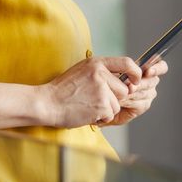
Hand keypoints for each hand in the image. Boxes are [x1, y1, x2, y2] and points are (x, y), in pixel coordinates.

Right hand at [42, 55, 166, 128]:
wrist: (47, 103)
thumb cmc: (62, 90)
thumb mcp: (81, 71)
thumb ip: (101, 73)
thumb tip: (124, 81)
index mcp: (96, 63)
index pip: (127, 63)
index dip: (135, 73)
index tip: (135, 80)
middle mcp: (101, 73)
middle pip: (124, 89)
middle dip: (114, 98)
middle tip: (95, 100)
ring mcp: (102, 89)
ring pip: (117, 104)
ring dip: (106, 109)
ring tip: (88, 106)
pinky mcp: (101, 105)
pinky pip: (110, 114)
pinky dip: (101, 118)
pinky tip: (86, 113)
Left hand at [106, 58, 167, 125]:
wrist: (102, 99)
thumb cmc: (108, 82)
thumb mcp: (114, 72)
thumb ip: (125, 72)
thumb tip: (131, 81)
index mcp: (146, 70)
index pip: (161, 66)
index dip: (158, 68)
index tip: (148, 71)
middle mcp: (150, 82)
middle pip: (152, 81)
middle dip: (140, 84)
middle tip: (128, 87)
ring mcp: (148, 95)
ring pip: (145, 93)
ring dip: (131, 94)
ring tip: (118, 94)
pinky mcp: (143, 106)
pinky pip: (140, 103)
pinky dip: (129, 102)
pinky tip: (120, 102)